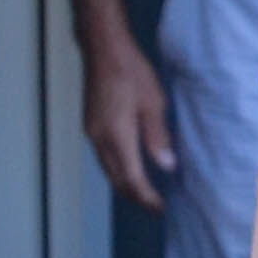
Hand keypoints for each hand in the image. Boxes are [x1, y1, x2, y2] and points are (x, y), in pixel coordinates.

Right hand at [82, 40, 177, 213]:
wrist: (103, 48)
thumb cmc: (130, 70)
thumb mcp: (153, 103)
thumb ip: (158, 136)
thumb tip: (166, 165)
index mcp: (116, 135)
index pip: (131, 178)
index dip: (146, 197)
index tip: (161, 209)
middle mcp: (99, 137)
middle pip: (116, 179)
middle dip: (135, 197)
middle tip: (155, 208)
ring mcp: (92, 131)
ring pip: (108, 169)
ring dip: (125, 185)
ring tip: (146, 194)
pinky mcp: (91, 124)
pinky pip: (104, 156)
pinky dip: (118, 169)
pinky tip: (131, 170)